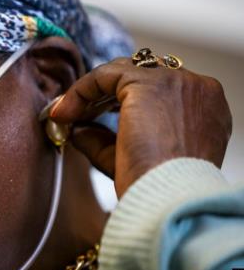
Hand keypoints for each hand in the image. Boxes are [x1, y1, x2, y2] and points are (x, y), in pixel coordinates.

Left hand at [50, 57, 231, 197]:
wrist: (167, 197)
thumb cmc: (156, 188)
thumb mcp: (131, 160)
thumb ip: (105, 141)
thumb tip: (78, 129)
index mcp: (206, 110)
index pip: (160, 91)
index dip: (121, 102)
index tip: (91, 119)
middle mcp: (197, 90)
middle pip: (142, 76)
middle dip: (105, 95)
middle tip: (75, 115)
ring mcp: (177, 82)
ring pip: (123, 71)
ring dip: (91, 92)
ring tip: (65, 114)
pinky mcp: (149, 83)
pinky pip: (105, 76)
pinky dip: (81, 90)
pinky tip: (64, 112)